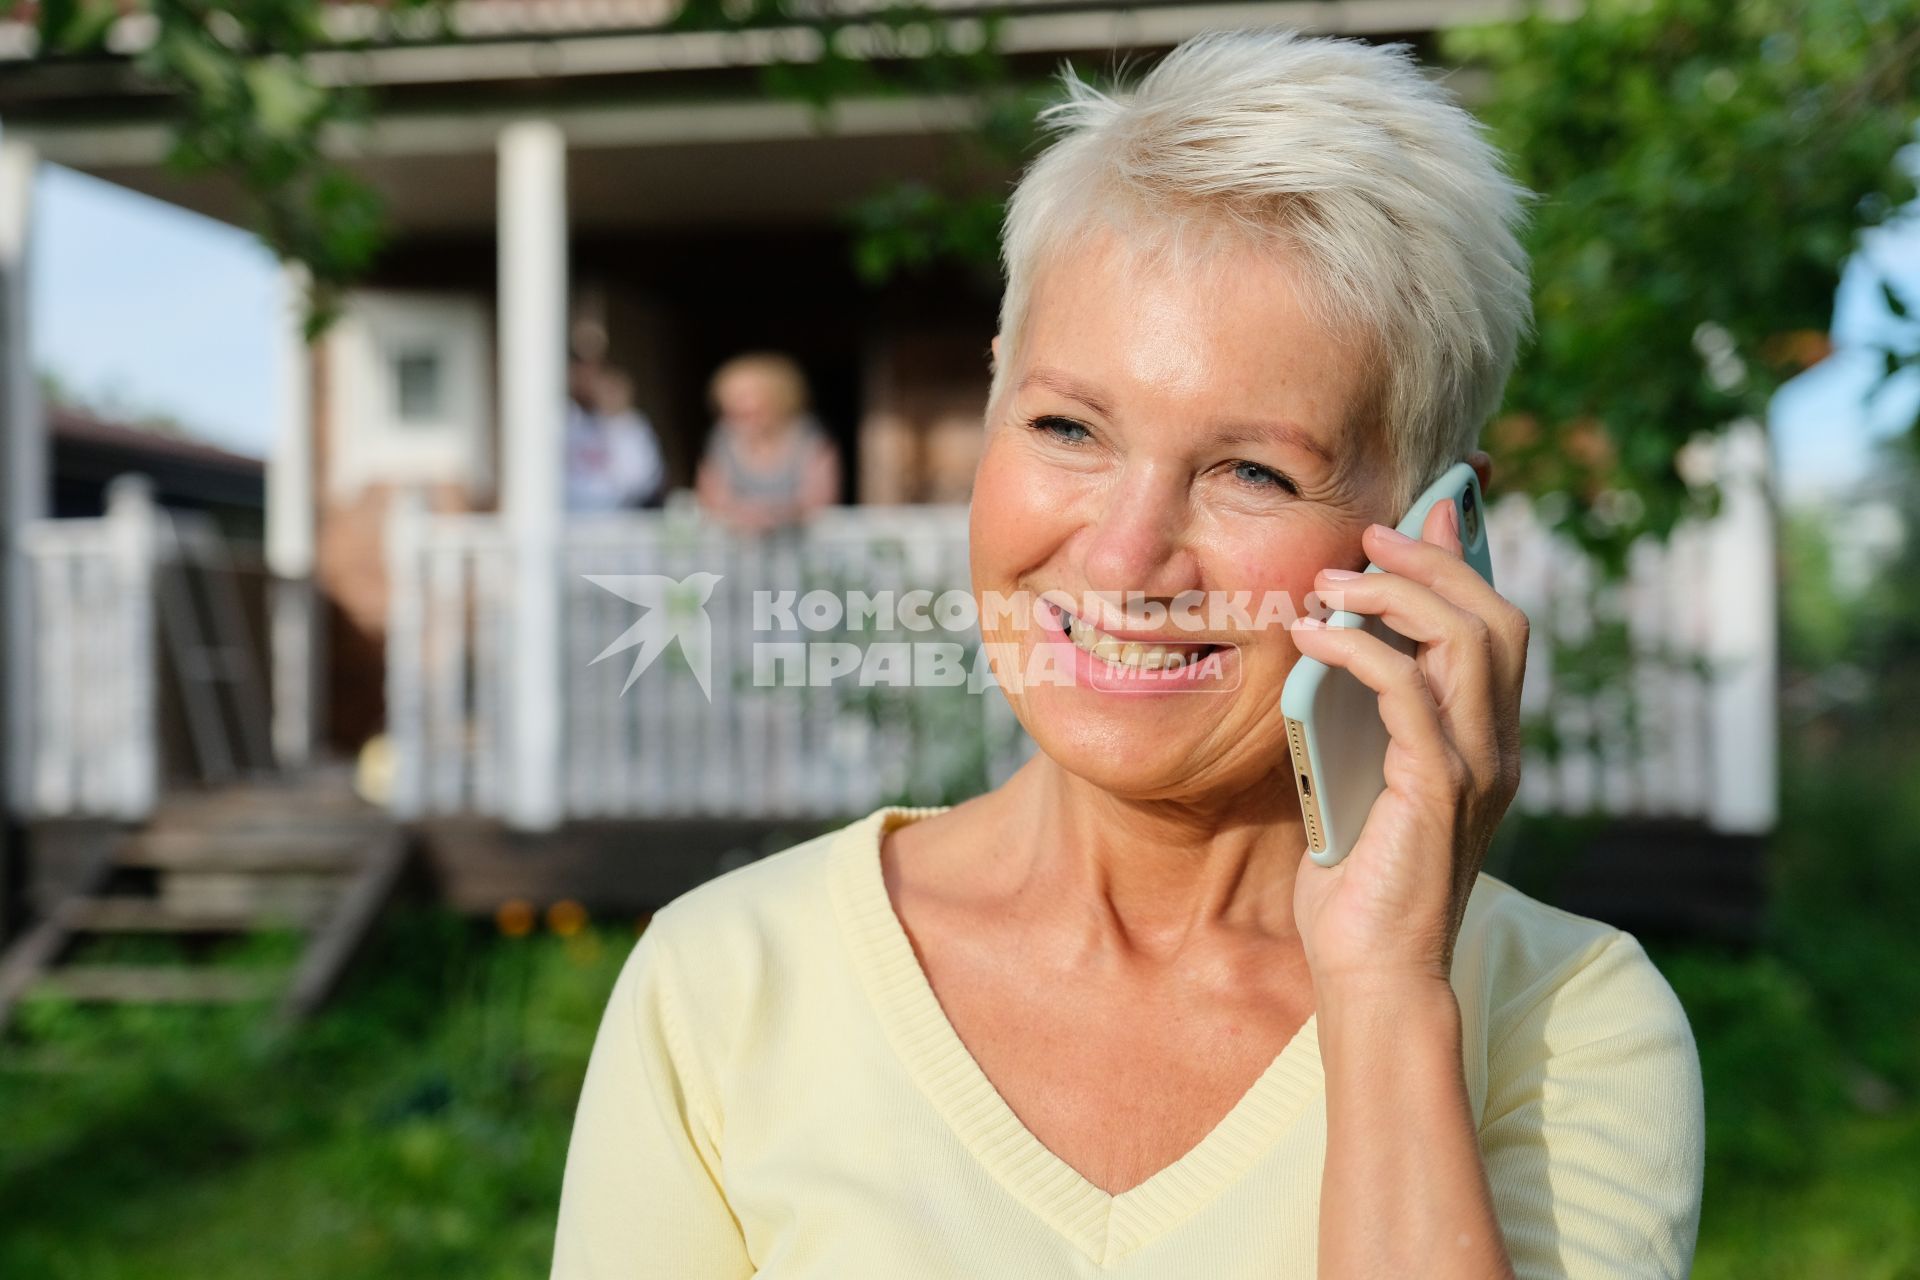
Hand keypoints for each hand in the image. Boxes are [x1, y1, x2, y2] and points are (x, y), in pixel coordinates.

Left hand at [1285, 497, 1529, 988]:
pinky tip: (1311, 635)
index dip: (1468, 559)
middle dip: (1435, 559)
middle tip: (1368, 536)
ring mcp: (1476, 769)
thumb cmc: (1357, 882)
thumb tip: (1331, 640)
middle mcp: (1496, 747)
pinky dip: (1359, 650)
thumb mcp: (1358, 777)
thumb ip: (1363, 717)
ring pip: (1466, 641)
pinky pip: (1408, 693)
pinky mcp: (1439, 792)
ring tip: (1332, 581)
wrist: (1371, 973)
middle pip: (1496, 617)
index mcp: (1485, 740)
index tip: (1425, 508)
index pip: (1498, 626)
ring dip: (1396, 594)